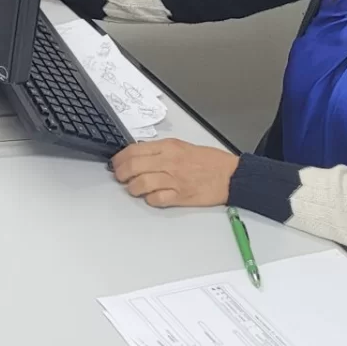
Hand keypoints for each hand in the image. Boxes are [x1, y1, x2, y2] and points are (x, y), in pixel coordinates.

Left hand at [110, 138, 239, 207]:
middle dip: (121, 174)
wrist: (230, 175)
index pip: (134, 150)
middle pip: (134, 167)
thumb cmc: (209, 161)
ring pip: (141, 183)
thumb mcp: (182, 146)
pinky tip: (151, 197)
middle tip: (120, 177)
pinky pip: (156, 199)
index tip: (115, 163)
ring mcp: (174, 179)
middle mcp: (169, 162)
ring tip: (135, 188)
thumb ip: (160, 150)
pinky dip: (150, 199)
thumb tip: (137, 155)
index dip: (119, 158)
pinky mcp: (180, 196)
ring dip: (133, 188)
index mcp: (168, 147)